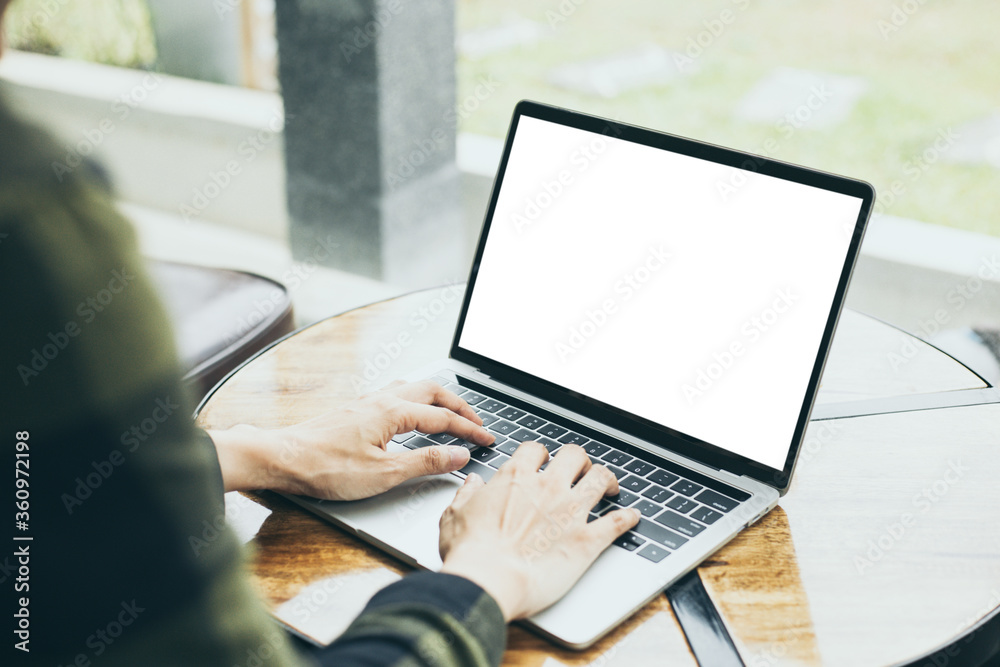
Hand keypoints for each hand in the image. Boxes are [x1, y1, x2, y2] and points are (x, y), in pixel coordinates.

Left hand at [209, 380, 494, 499]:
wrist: (282, 458)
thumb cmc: (326, 468)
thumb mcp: (384, 473)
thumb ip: (425, 462)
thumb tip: (459, 455)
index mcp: (394, 412)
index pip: (444, 418)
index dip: (470, 430)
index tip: (488, 439)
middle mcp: (382, 400)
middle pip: (432, 391)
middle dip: (459, 405)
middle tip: (476, 422)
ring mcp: (367, 402)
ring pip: (413, 388)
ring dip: (437, 399)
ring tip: (450, 415)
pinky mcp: (355, 410)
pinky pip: (396, 394)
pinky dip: (416, 402)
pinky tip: (411, 416)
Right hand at [439, 441, 639, 620]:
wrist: (489, 580)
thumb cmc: (470, 552)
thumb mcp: (454, 514)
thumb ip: (467, 494)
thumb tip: (473, 484)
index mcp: (515, 478)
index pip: (536, 450)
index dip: (541, 455)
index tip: (542, 463)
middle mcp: (548, 488)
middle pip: (574, 455)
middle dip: (578, 460)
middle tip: (579, 470)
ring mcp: (571, 511)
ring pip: (600, 478)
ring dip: (606, 480)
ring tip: (610, 486)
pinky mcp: (587, 540)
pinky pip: (617, 522)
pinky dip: (628, 518)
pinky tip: (632, 517)